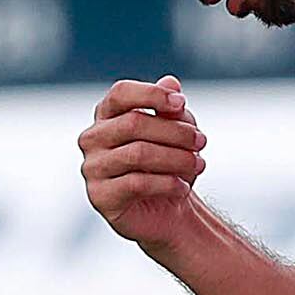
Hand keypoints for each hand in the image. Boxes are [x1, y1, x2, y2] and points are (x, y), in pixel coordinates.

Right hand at [79, 77, 207, 250]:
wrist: (168, 212)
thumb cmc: (169, 166)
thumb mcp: (176, 133)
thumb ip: (171, 109)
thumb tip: (171, 82)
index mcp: (107, 115)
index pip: (120, 93)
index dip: (151, 94)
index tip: (181, 103)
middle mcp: (93, 138)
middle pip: (133, 124)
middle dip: (174, 132)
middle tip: (201, 142)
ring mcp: (93, 167)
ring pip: (137, 154)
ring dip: (176, 158)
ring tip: (199, 164)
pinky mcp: (100, 196)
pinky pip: (136, 183)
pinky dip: (167, 183)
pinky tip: (183, 187)